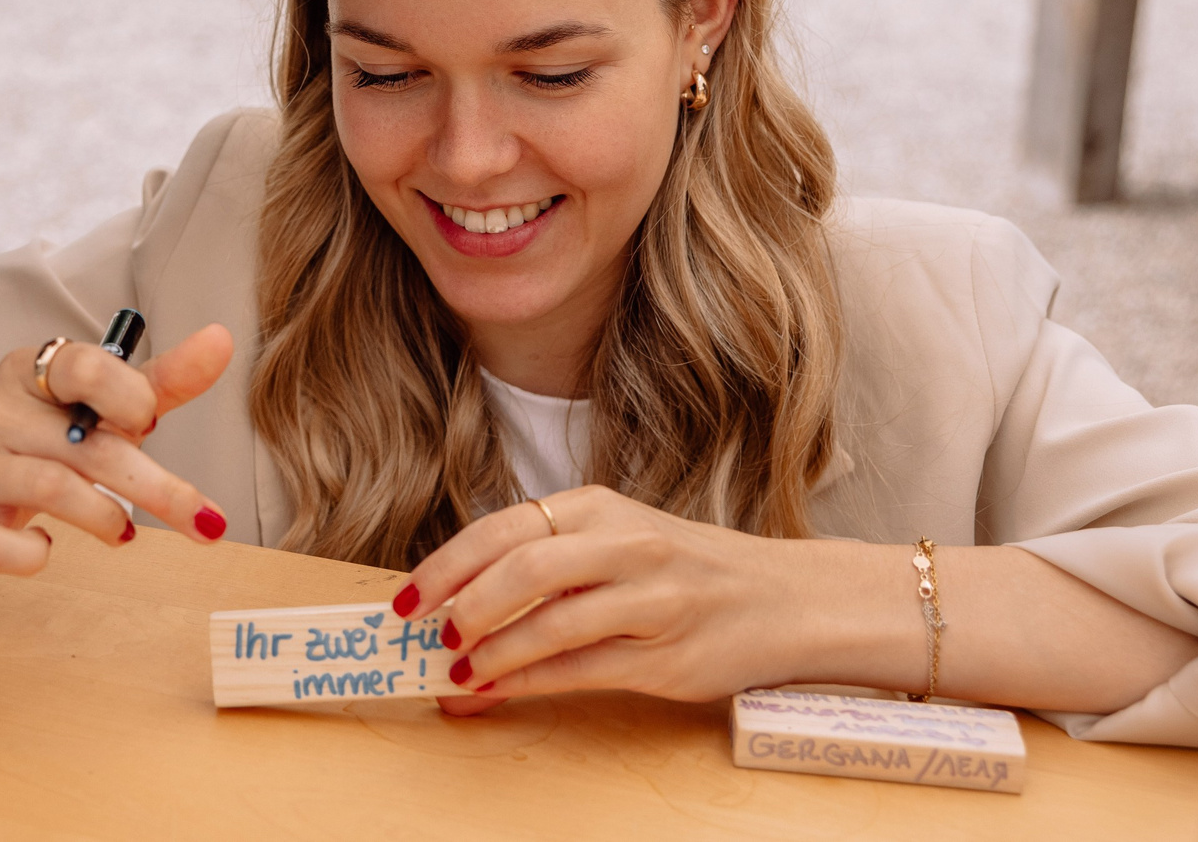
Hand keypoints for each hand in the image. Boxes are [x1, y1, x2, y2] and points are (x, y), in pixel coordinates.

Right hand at [0, 324, 234, 579]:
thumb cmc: (36, 442)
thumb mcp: (93, 407)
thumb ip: (157, 382)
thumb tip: (222, 339)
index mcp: (30, 372)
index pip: (82, 366)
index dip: (129, 396)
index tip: (151, 422)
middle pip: (86, 445)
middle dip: (158, 487)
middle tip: (208, 521)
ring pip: (54, 490)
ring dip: (107, 517)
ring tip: (125, 533)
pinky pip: (9, 547)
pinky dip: (39, 554)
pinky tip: (47, 546)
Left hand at [398, 486, 866, 714]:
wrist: (790, 600)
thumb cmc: (689, 569)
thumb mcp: (620, 539)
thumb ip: (550, 559)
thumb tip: (460, 599)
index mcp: (600, 507)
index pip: (504, 528)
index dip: (447, 564)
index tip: (406, 597)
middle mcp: (625, 544)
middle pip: (522, 568)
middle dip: (462, 606)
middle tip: (427, 637)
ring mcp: (651, 600)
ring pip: (552, 623)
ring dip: (492, 652)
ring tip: (457, 672)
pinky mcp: (668, 655)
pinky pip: (584, 669)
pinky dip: (530, 681)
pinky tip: (499, 690)